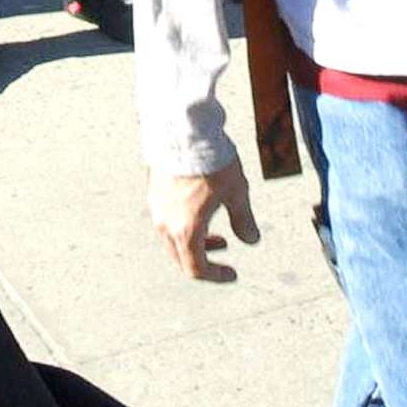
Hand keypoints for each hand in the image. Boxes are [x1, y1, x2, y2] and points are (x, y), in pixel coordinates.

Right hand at [149, 162, 258, 280]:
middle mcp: (166, 224)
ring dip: (193, 242)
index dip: (217, 276)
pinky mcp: (154, 193)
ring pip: (172, 240)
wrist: (184, 129)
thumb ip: (243, 220)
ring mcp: (157, 208)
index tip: (232, 273)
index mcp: (186, 230)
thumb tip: (251, 239)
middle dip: (204, 260)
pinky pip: (167, 222)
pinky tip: (200, 210)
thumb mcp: (236, 192)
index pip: (197, 269)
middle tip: (224, 251)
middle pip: (181, 258)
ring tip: (214, 231)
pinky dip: (183, 227)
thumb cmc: (211, 161)